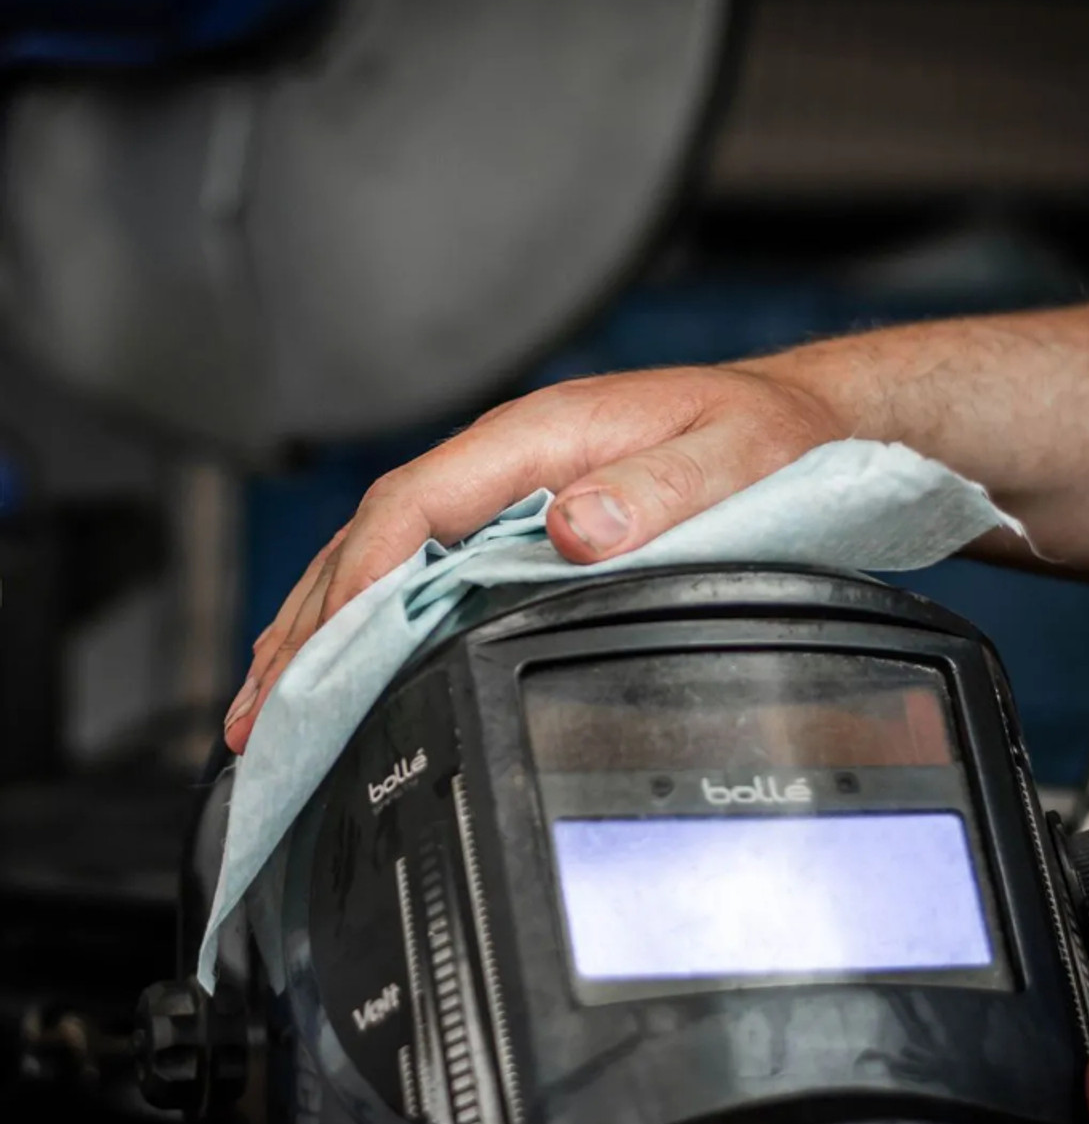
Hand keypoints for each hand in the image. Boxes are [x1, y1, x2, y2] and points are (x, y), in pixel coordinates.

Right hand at [224, 357, 846, 751]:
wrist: (794, 418)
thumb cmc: (764, 435)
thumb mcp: (729, 458)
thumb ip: (657, 491)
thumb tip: (575, 528)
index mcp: (545, 435)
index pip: (420, 500)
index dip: (362, 575)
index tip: (323, 649)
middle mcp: (513, 456)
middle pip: (380, 530)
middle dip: (313, 619)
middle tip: (260, 706)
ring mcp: (512, 484)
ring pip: (388, 549)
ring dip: (324, 622)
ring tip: (271, 698)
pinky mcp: (522, 513)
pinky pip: (424, 559)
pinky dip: (371, 611)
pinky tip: (345, 653)